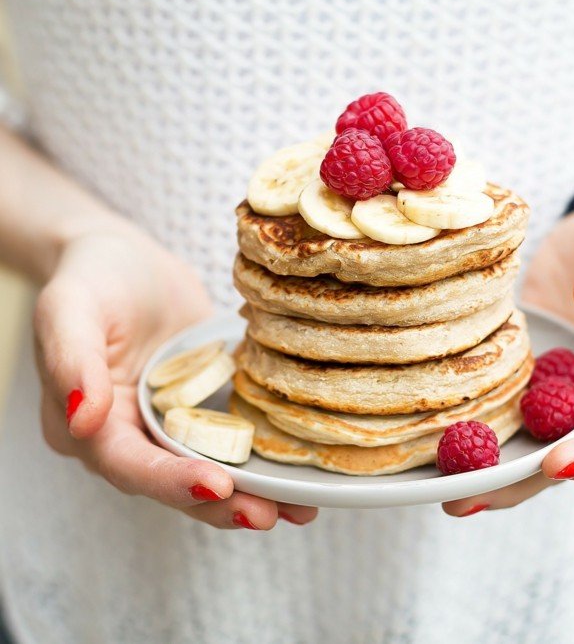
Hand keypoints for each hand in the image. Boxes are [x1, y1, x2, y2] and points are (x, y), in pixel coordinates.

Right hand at [34, 226, 316, 528]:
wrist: (126, 259)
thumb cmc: (93, 278)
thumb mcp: (70, 308)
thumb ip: (71, 362)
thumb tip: (84, 421)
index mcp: (91, 427)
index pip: (131, 466)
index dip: (172, 482)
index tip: (218, 486)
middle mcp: (133, 436)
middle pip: (177, 482)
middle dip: (224, 503)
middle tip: (271, 514)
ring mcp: (174, 424)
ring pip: (213, 467)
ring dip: (254, 492)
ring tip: (301, 509)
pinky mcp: (206, 408)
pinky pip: (234, 437)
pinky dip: (265, 456)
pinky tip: (303, 470)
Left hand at [443, 192, 573, 515]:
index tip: (560, 460)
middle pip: (560, 453)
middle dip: (517, 482)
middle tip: (467, 497)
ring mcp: (549, 383)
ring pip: (518, 436)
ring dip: (481, 466)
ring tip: (435, 485)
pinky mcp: (515, 363)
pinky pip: (492, 396)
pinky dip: (464, 418)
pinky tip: (424, 433)